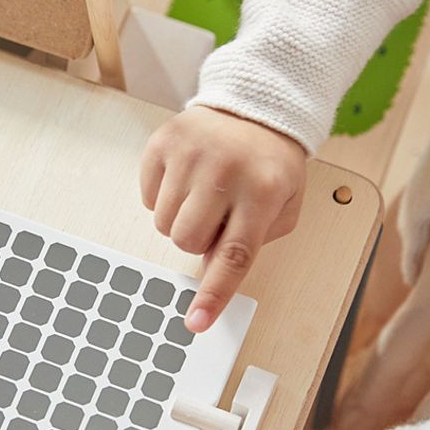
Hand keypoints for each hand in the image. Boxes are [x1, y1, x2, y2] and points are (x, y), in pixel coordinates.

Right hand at [140, 107, 306, 331]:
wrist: (254, 107)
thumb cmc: (269, 165)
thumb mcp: (281, 206)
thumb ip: (250, 244)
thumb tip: (207, 272)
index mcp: (262, 192)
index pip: (234, 255)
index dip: (213, 293)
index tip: (196, 322)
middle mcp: (224, 171)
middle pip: (187, 241)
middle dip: (197, 241)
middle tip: (216, 218)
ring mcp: (190, 154)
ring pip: (164, 224)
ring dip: (180, 220)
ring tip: (203, 195)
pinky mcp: (163, 142)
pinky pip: (148, 197)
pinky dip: (164, 197)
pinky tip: (187, 178)